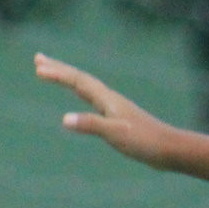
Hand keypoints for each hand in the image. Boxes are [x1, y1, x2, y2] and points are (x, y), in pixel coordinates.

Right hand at [36, 54, 183, 169]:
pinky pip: (93, 99)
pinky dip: (81, 93)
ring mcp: (114, 107)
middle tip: (38, 58)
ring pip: (86, 87)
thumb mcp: (116, 134)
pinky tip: (81, 98)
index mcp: (107, 100)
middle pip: (80, 79)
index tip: (38, 68)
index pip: (78, 81)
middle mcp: (110, 99)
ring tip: (54, 73)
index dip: (58, 74)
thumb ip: (91, 125)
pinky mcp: (119, 117)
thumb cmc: (145, 141)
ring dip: (68, 78)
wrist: (171, 149)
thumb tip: (64, 119)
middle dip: (58, 68)